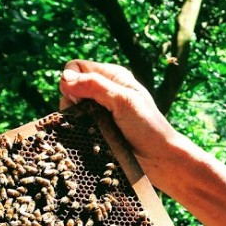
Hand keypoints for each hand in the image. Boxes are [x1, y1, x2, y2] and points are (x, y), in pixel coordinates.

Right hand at [59, 61, 180, 168]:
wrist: (160, 158)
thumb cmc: (148, 127)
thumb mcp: (123, 101)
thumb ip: (95, 86)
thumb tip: (65, 79)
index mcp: (112, 76)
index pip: (76, 67)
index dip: (70, 80)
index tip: (79, 98)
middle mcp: (105, 90)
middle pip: (69, 88)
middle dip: (71, 101)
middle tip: (88, 115)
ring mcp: (100, 111)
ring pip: (71, 108)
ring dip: (75, 118)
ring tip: (92, 129)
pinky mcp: (98, 129)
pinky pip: (77, 124)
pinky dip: (77, 129)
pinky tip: (88, 137)